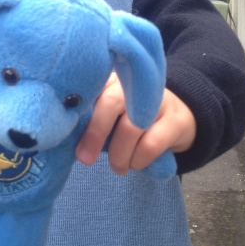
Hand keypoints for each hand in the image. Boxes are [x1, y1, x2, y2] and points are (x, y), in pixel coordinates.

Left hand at [75, 73, 195, 174]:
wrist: (179, 118)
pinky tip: (136, 164)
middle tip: (85, 159)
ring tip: (118, 167)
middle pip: (111, 102)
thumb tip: (67, 137)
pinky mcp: (176, 119)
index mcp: (113, 79)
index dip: (78, 110)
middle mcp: (136, 83)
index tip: (65, 132)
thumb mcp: (112, 114)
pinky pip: (151, 144)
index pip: (92, 87)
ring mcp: (159, 99)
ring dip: (119, 155)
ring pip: (131, 128)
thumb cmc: (132, 119)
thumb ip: (92, 119)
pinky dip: (139, 160)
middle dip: (95, 133)